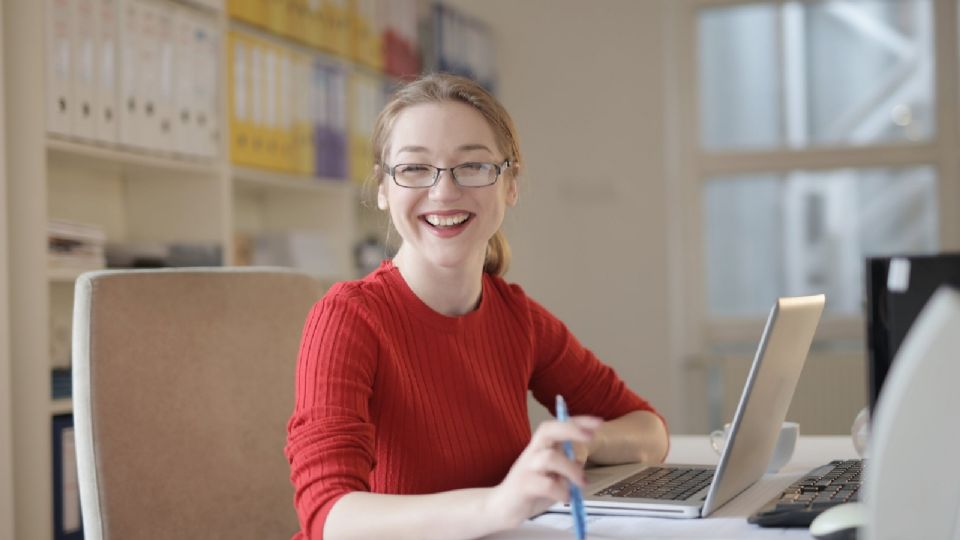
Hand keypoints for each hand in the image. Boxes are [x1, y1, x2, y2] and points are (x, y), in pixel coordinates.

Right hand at [485, 416, 601, 528]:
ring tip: (581, 483)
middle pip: (547, 430)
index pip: (557, 425)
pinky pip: (546, 484)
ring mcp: (526, 468)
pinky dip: (561, 491)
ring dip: (571, 469)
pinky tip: (565, 498)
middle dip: (570, 429)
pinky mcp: (523, 485)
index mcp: (541, 447)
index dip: (577, 422)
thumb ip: (566, 467)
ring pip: (550, 458)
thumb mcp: (553, 475)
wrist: (502, 507)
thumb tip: (581, 462)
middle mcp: (532, 452)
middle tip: (590, 437)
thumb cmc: (531, 490)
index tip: (598, 422)